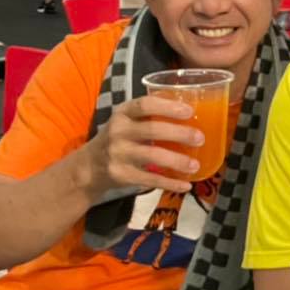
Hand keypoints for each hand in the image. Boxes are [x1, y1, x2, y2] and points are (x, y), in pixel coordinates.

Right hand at [80, 95, 200, 197]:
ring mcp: (118, 154)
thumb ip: (151, 116)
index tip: (189, 112)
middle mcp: (118, 131)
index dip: (168, 107)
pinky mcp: (121, 175)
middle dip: (179, 133)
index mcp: (123, 113)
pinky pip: (150, 180)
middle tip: (200, 138)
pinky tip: (186, 185)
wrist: (89, 166)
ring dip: (177, 161)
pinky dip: (170, 183)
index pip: (145, 104)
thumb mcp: (127, 121)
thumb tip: (194, 115)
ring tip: (196, 165)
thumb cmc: (118, 138)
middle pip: (152, 130)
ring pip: (152, 156)